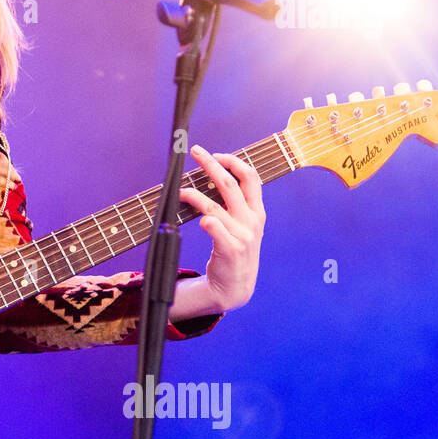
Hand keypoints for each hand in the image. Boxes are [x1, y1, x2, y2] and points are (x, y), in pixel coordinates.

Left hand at [177, 144, 265, 314]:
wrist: (236, 286)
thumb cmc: (235, 250)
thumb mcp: (244, 225)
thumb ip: (235, 205)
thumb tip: (214, 177)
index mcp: (256, 212)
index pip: (251, 178)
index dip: (233, 162)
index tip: (216, 155)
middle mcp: (251, 221)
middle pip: (230, 184)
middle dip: (211, 165)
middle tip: (196, 152)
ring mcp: (242, 236)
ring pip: (215, 206)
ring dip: (195, 195)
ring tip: (181, 190)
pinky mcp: (230, 249)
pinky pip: (215, 229)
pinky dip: (206, 221)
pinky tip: (199, 219)